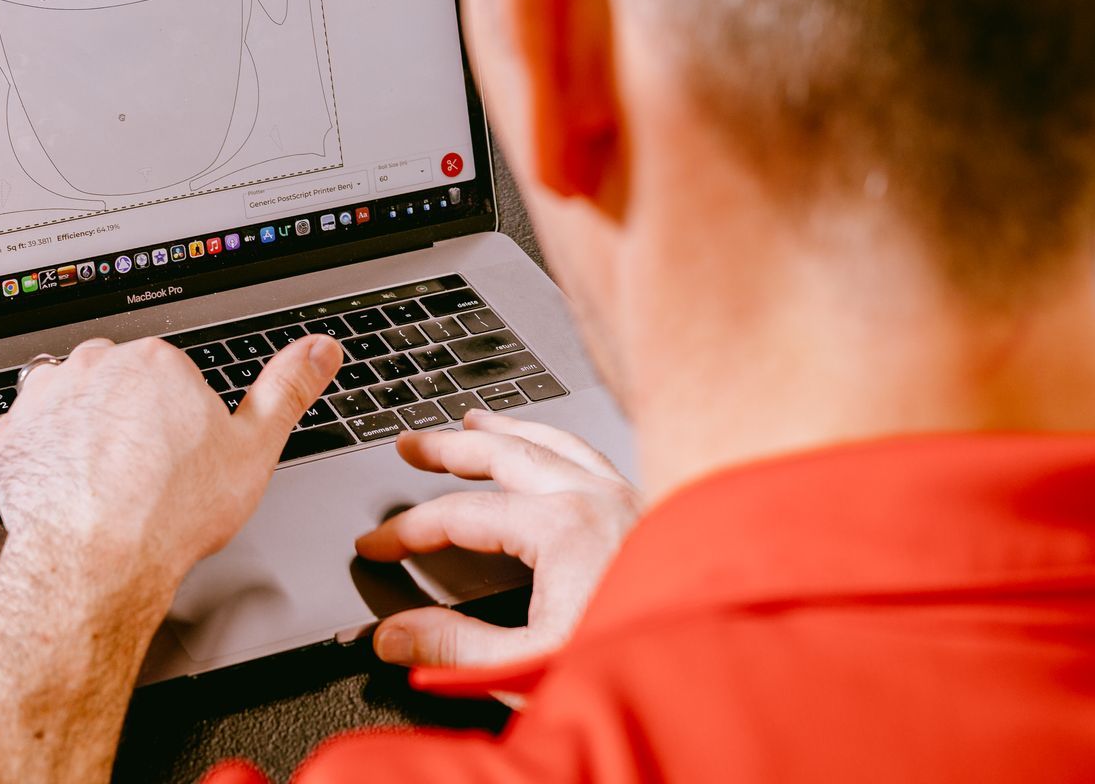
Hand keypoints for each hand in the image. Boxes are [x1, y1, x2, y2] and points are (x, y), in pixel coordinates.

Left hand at [0, 332, 342, 597]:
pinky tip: (72, 485)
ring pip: (77, 400)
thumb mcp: (254, 451)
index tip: (180, 455)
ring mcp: (50, 396)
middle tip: (147, 472)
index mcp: (159, 360)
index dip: (181, 420)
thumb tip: (320, 349)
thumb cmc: (170, 514)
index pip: (172, 376)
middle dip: (133, 417)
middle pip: (123, 382)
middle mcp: (99, 365)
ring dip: (88, 428)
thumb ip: (288, 390)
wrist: (95, 564)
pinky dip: (50, 452)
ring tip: (108, 481)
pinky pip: (35, 430)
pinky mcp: (12, 432)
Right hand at [355, 410, 638, 677]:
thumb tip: (394, 632)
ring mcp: (628, 498)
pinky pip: (591, 454)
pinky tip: (555, 449)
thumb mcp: (529, 668)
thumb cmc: (639, 669)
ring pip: (553, 442)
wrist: (718, 674)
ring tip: (476, 421)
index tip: (376, 544)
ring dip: (506, 430)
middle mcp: (595, 499)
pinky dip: (556, 442)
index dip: (408, 528)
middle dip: (449, 447)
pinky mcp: (651, 511)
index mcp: (560, 528)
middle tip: (410, 444)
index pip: (461, 513)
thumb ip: (454, 649)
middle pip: (504, 453)